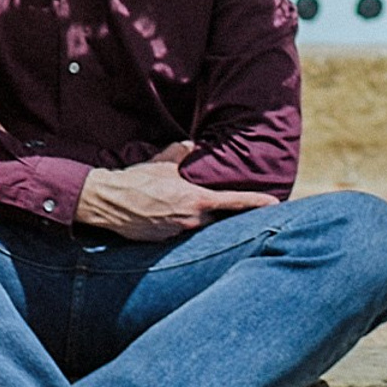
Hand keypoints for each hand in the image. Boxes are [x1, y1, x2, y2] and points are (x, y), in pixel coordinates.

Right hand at [74, 143, 274, 242]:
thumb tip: (190, 144)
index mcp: (196, 200)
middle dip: (218, 211)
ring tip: (177, 205)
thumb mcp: (162, 161)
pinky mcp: (166, 242)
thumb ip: (181, 153)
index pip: (233, 202)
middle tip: (215, 203)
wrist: (111, 202)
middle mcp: (192, 220)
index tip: (275, 203)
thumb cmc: (138, 180)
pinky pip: (180, 233)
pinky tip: (164, 214)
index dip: (256, 203)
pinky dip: (178, 224)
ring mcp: (179, 234)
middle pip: (216, 218)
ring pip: (198, 226)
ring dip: (195, 216)